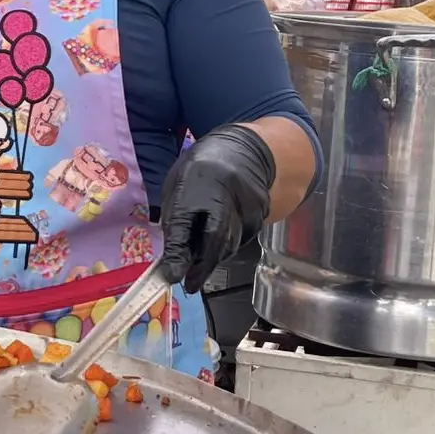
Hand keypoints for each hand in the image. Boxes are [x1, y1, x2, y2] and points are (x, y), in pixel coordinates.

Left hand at [159, 125, 275, 293]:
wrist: (242, 151)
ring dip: (214, 255)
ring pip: (230, 245)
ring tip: (202, 252)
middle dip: (201, 266)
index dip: (179, 253)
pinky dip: (228, 243)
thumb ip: (176, 221)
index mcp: (196, 183)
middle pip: (216, 242)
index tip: (174, 277)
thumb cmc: (200, 170)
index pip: (186, 224)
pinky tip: (222, 230)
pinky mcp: (262, 215)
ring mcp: (249, 205)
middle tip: (190, 282)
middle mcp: (226, 195)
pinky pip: (242, 239)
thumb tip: (172, 258)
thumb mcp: (177, 188)